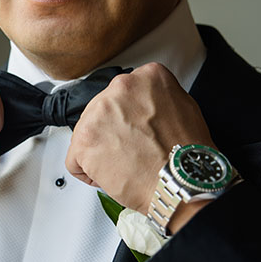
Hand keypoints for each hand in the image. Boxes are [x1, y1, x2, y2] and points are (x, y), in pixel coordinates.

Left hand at [65, 63, 214, 228]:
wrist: (180, 184)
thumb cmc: (185, 156)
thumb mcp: (185, 107)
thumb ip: (158, 98)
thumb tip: (146, 105)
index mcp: (147, 77)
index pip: (124, 94)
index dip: (130, 118)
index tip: (137, 129)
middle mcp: (121, 88)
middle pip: (103, 111)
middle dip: (113, 132)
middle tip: (132, 150)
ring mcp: (99, 112)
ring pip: (88, 132)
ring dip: (101, 150)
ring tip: (126, 163)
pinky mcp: (84, 139)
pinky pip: (75, 159)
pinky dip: (88, 172)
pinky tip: (111, 175)